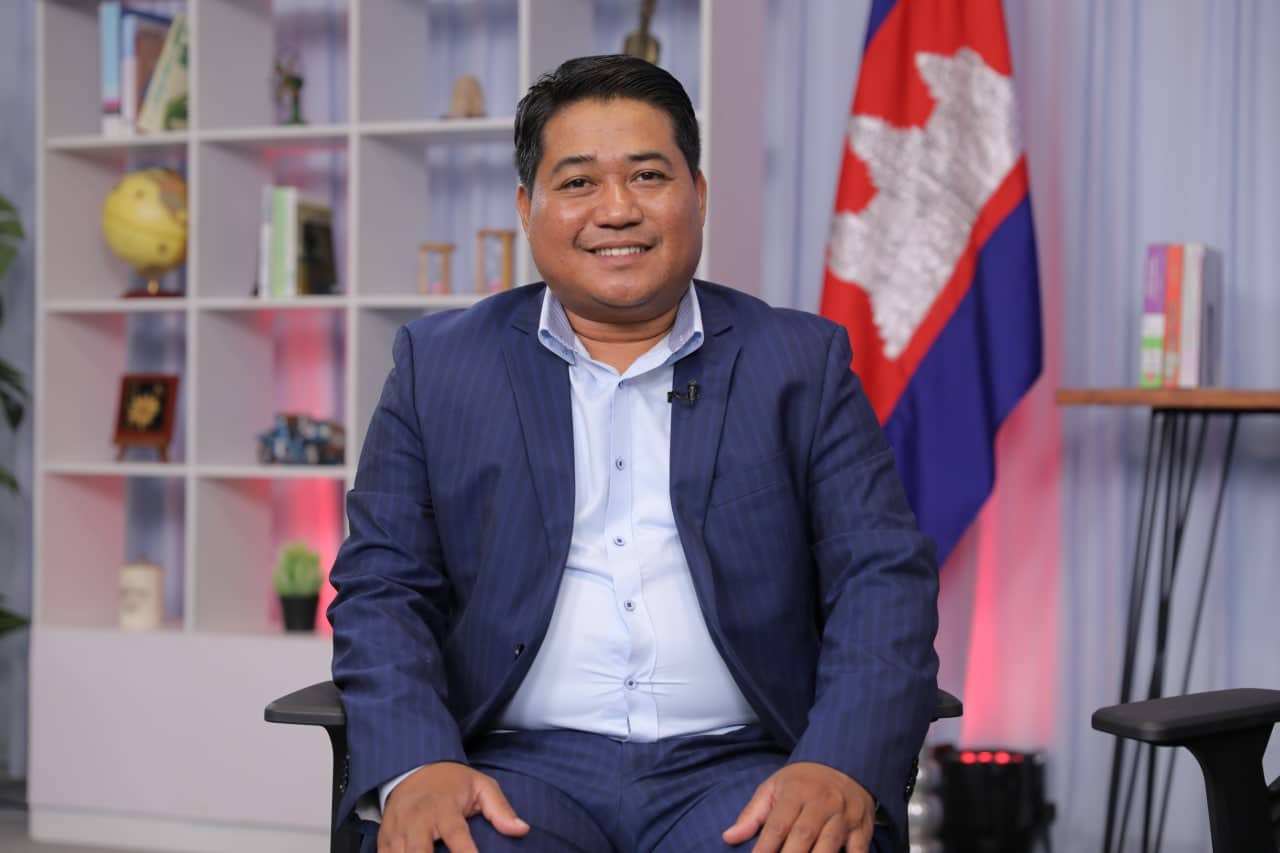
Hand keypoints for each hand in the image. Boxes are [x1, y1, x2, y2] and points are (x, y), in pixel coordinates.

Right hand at [379, 761, 528, 852]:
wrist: (413, 767)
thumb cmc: (451, 782)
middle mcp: (417, 818)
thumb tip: (521, 829)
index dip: (465, 852)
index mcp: (443, 806)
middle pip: (418, 851)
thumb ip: (500, 809)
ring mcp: (397, 829)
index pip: (455, 834)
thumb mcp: (480, 786)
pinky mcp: (384, 838)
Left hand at [722, 762, 875, 852]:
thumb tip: (728, 837)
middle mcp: (821, 803)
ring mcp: (844, 815)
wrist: (845, 763)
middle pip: (803, 835)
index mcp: (796, 792)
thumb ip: (752, 814)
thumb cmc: (803, 782)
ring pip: (829, 844)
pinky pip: (858, 850)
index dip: (765, 848)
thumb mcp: (774, 787)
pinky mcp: (862, 827)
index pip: (778, 825)